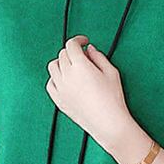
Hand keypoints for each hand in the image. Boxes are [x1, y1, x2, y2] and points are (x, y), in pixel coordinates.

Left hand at [45, 34, 134, 153]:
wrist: (108, 123)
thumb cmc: (113, 99)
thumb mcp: (111, 72)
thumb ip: (98, 57)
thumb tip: (89, 49)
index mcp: (80, 66)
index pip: (71, 45)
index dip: (78, 40)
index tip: (84, 42)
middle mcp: (67, 76)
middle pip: (62, 55)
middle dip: (72, 52)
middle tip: (83, 56)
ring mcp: (61, 89)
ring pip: (53, 67)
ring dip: (61, 63)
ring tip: (72, 67)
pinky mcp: (59, 101)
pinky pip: (50, 84)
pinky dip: (55, 78)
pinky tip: (65, 80)